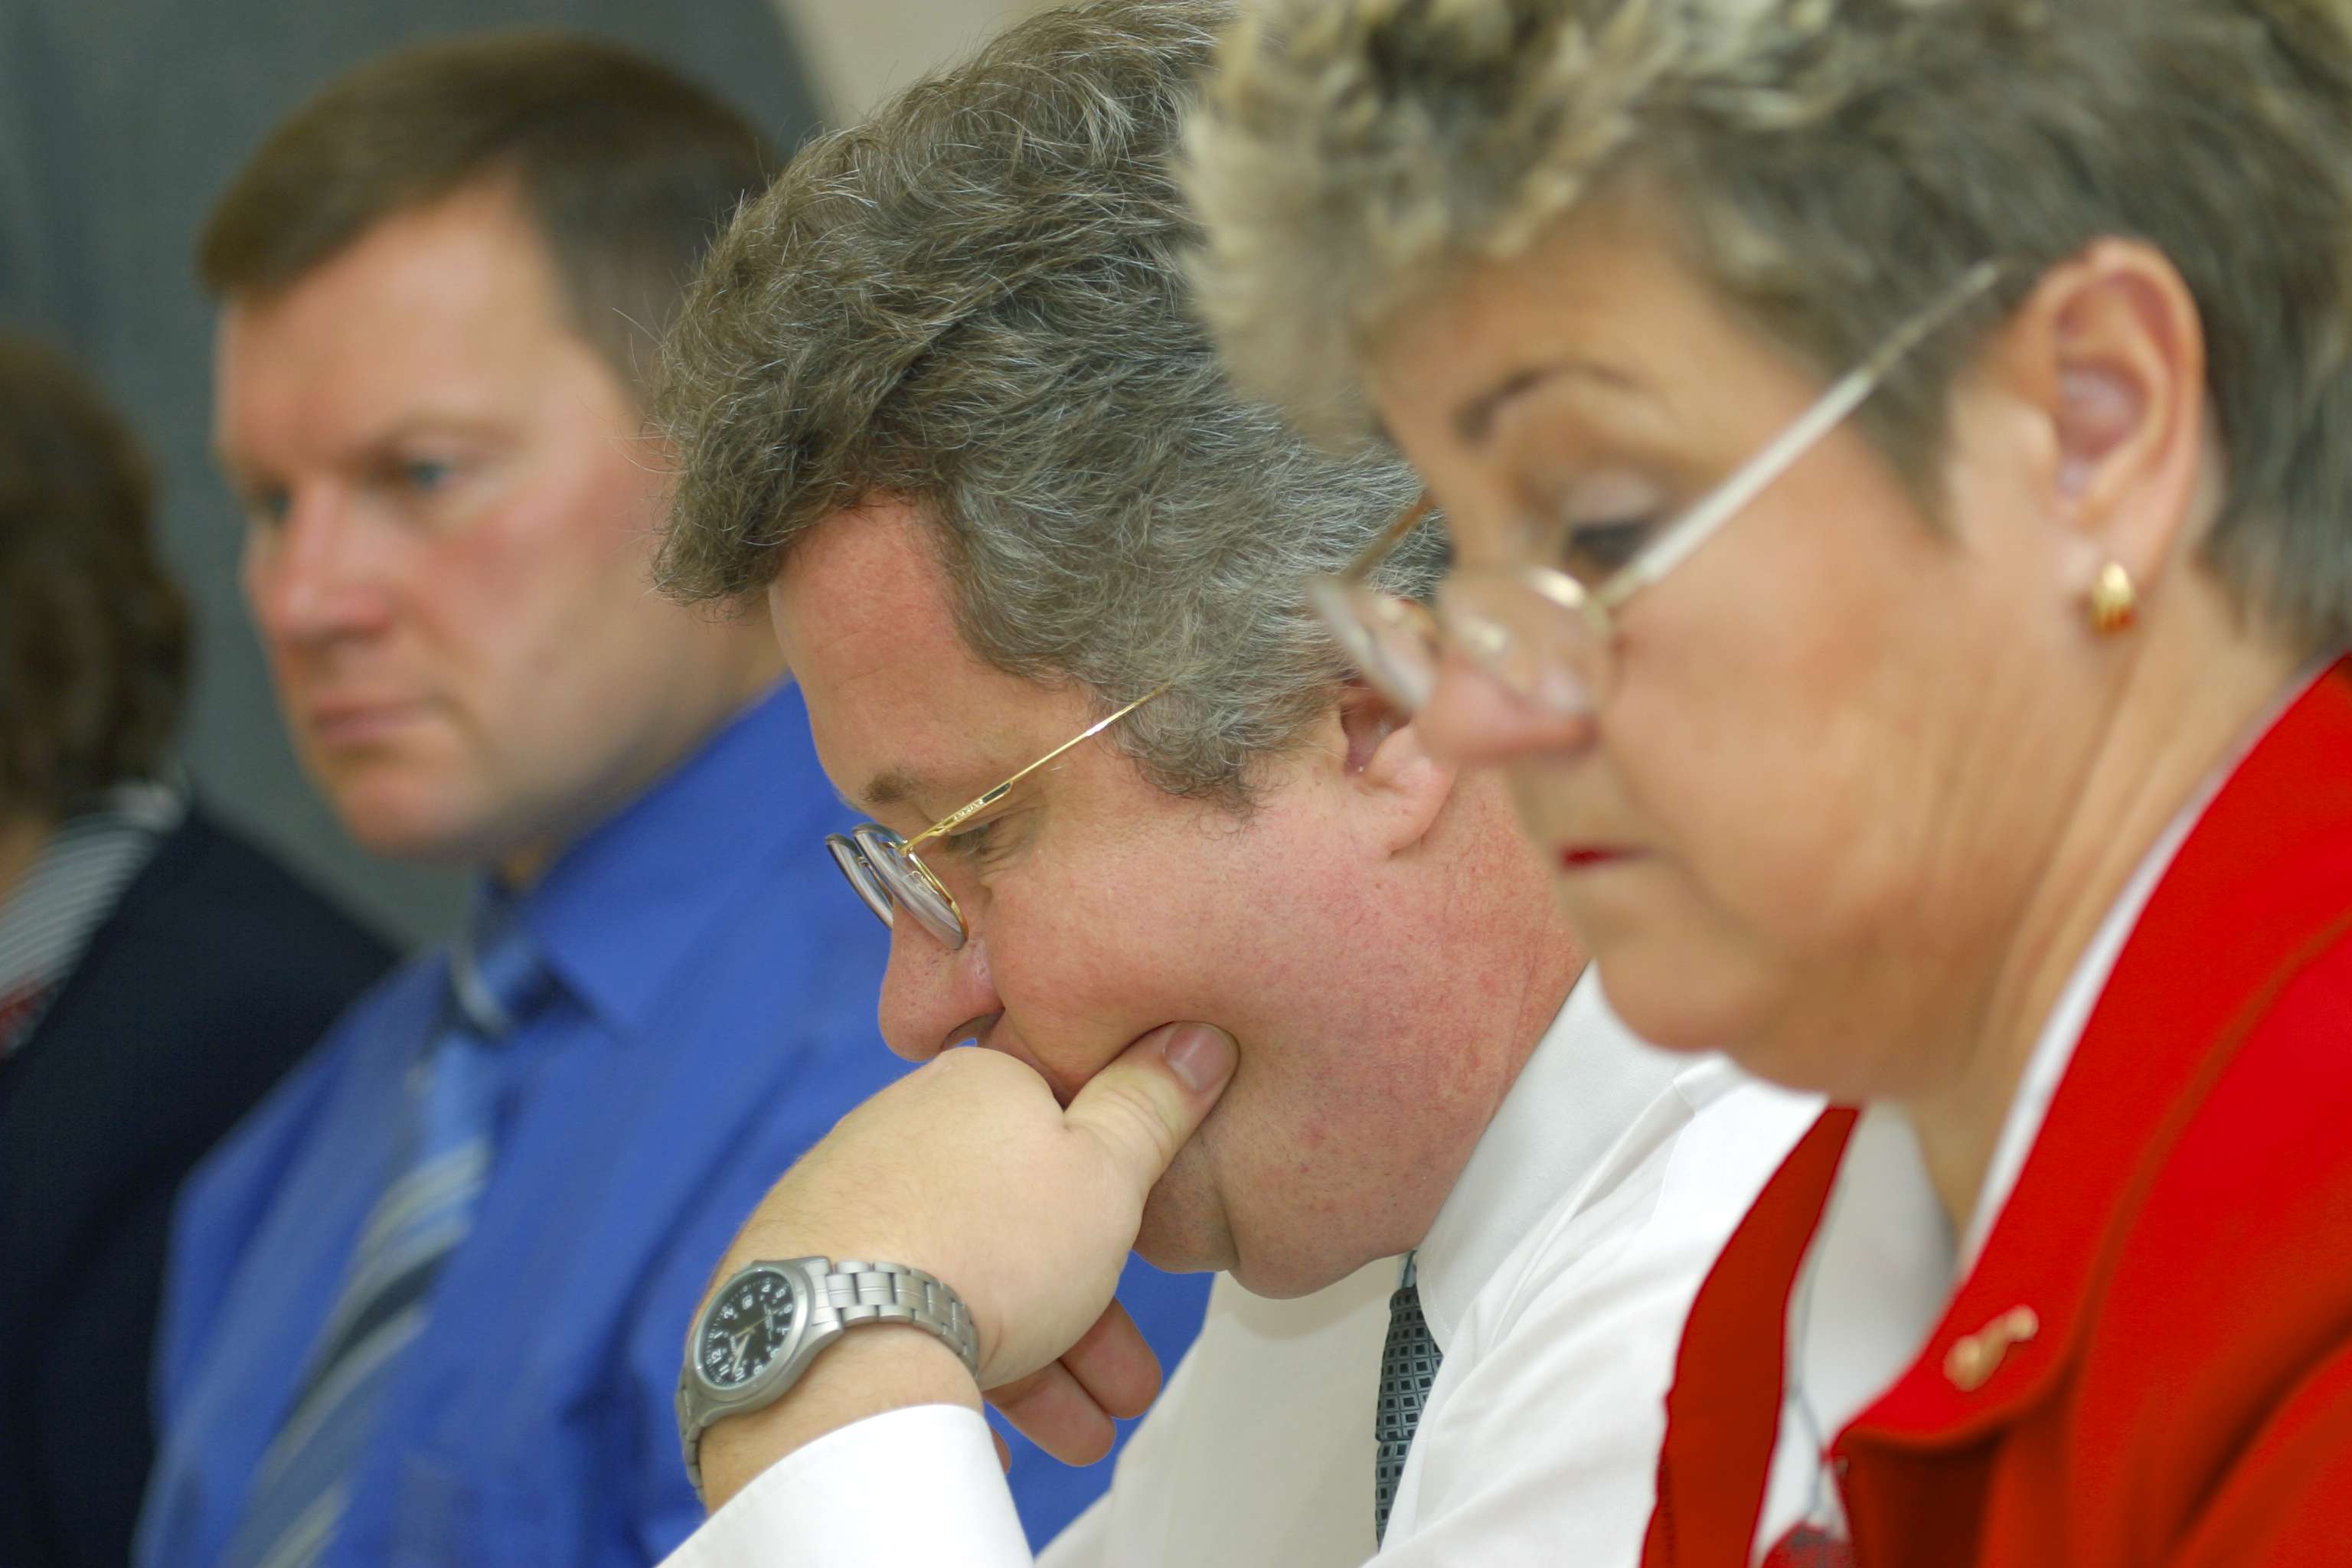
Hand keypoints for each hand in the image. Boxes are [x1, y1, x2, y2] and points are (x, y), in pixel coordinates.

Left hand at [695, 1020, 1236, 1507]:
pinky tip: (980, 1434)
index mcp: (977, 1087)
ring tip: (1079, 1437)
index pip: (1063, 1136)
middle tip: (1124, 1389)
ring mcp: (847, 1206)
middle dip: (1085, 1320)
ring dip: (1035, 1368)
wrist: (837, 1340)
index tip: (1150, 1271)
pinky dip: (945, 1378)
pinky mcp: (806, 1277)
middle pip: (1017, 1229)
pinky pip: (893, 1327)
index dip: (1117, 1211)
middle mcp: (903, 1132)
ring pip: (962, 1287)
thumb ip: (1152, 1105)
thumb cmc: (986, 1248)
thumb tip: (1194, 1036)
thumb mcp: (1109, 1170)